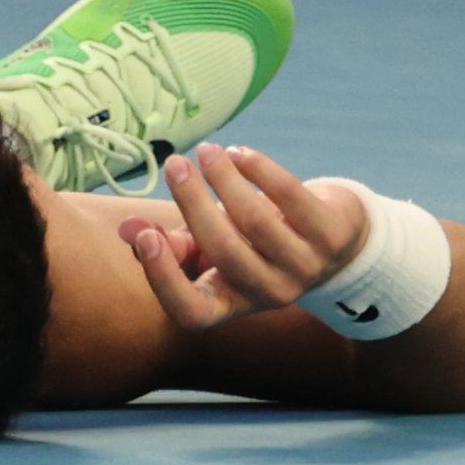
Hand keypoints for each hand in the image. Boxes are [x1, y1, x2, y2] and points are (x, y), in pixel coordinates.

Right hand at [129, 144, 368, 328]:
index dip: (165, 279)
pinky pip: (290, 195)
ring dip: (225, 178)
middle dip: (193, 203)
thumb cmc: (257, 244)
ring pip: (256, 222)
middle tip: (175, 164)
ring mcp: (306, 268)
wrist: (336, 244)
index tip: (145, 233)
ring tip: (206, 151)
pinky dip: (259, 169)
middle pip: (224, 252)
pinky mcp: (332, 235)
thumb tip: (128, 230)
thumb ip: (172, 243)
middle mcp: (270, 294)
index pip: (193, 312)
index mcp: (232, 301)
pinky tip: (239, 153)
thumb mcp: (215, 249)